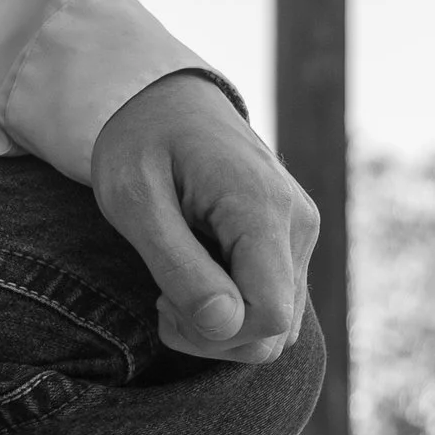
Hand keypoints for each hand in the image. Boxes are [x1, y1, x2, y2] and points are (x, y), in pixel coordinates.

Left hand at [90, 72, 316, 363]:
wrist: (164, 99)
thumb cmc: (139, 143)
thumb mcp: (133, 200)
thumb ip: (178, 265)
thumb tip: (226, 325)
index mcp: (261, 207)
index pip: (267, 314)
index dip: (212, 332)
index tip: (162, 301)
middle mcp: (298, 222)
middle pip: (275, 330)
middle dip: (213, 335)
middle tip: (162, 296)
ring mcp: (302, 231)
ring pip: (280, 326)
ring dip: (223, 326)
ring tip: (177, 283)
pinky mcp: (293, 239)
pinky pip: (277, 303)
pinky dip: (236, 309)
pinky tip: (198, 278)